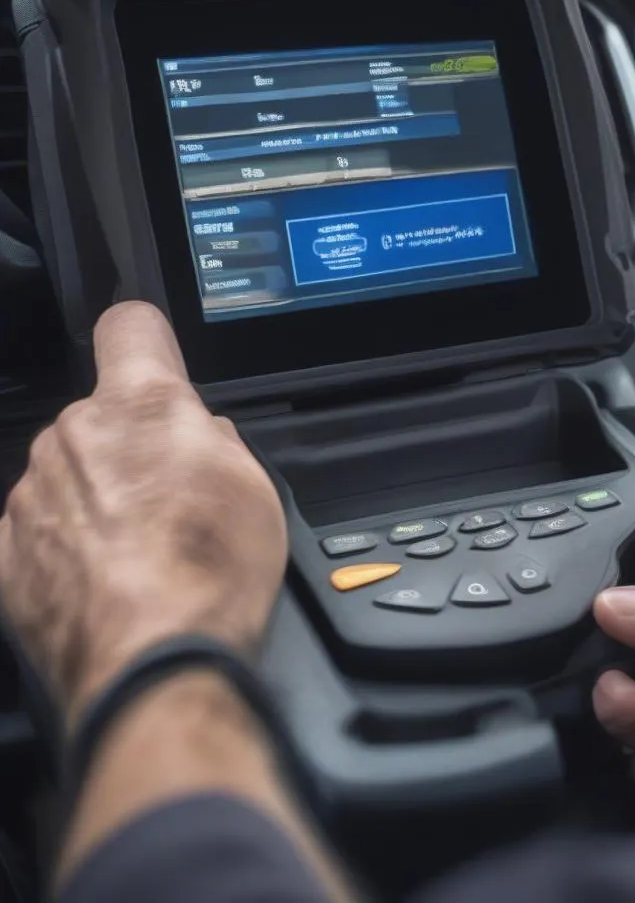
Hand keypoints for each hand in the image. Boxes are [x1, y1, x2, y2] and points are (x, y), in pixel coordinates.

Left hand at [0, 302, 287, 724]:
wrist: (151, 663)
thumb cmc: (208, 574)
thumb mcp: (256, 487)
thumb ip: (216, 441)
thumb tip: (201, 437)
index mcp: (141, 407)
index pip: (129, 326)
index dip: (147, 341)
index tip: (155, 362)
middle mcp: (73, 437)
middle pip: (100, 417)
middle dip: (132, 446)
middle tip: (174, 499)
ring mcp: (32, 496)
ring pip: (70, 475)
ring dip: (101, 500)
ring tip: (146, 554)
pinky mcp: (8, 553)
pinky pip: (43, 530)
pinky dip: (72, 549)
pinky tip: (112, 581)